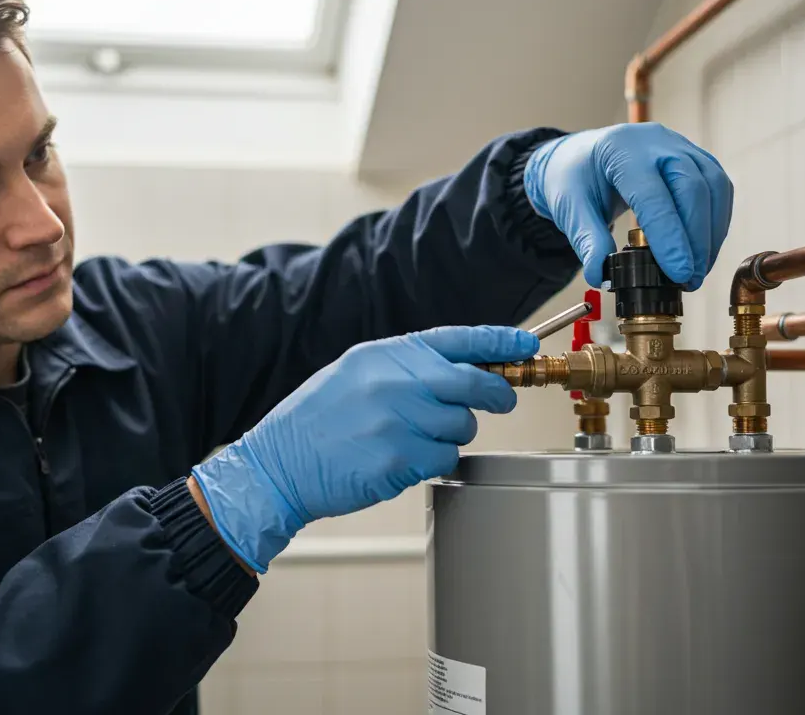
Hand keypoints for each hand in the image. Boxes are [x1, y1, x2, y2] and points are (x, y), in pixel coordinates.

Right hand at [189, 326, 537, 571]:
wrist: (278, 464)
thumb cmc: (317, 420)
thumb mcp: (356, 373)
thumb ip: (406, 368)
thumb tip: (464, 371)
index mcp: (385, 355)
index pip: (456, 339)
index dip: (499, 340)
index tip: (526, 345)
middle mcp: (395, 382)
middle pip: (475, 382)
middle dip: (497, 392)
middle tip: (503, 399)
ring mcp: (399, 421)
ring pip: (463, 425)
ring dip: (451, 434)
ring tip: (414, 438)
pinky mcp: (400, 459)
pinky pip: (445, 458)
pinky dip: (434, 461)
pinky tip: (403, 459)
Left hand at [523, 122, 732, 290]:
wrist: (581, 156)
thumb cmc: (574, 177)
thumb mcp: (569, 208)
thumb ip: (587, 240)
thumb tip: (600, 275)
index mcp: (622, 149)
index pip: (654, 196)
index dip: (670, 237)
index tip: (678, 272)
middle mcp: (656, 141)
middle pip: (692, 187)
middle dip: (696, 239)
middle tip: (689, 278)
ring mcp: (679, 146)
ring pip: (713, 187)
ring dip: (711, 233)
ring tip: (697, 270)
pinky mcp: (694, 158)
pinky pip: (717, 188)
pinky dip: (715, 221)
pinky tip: (704, 249)